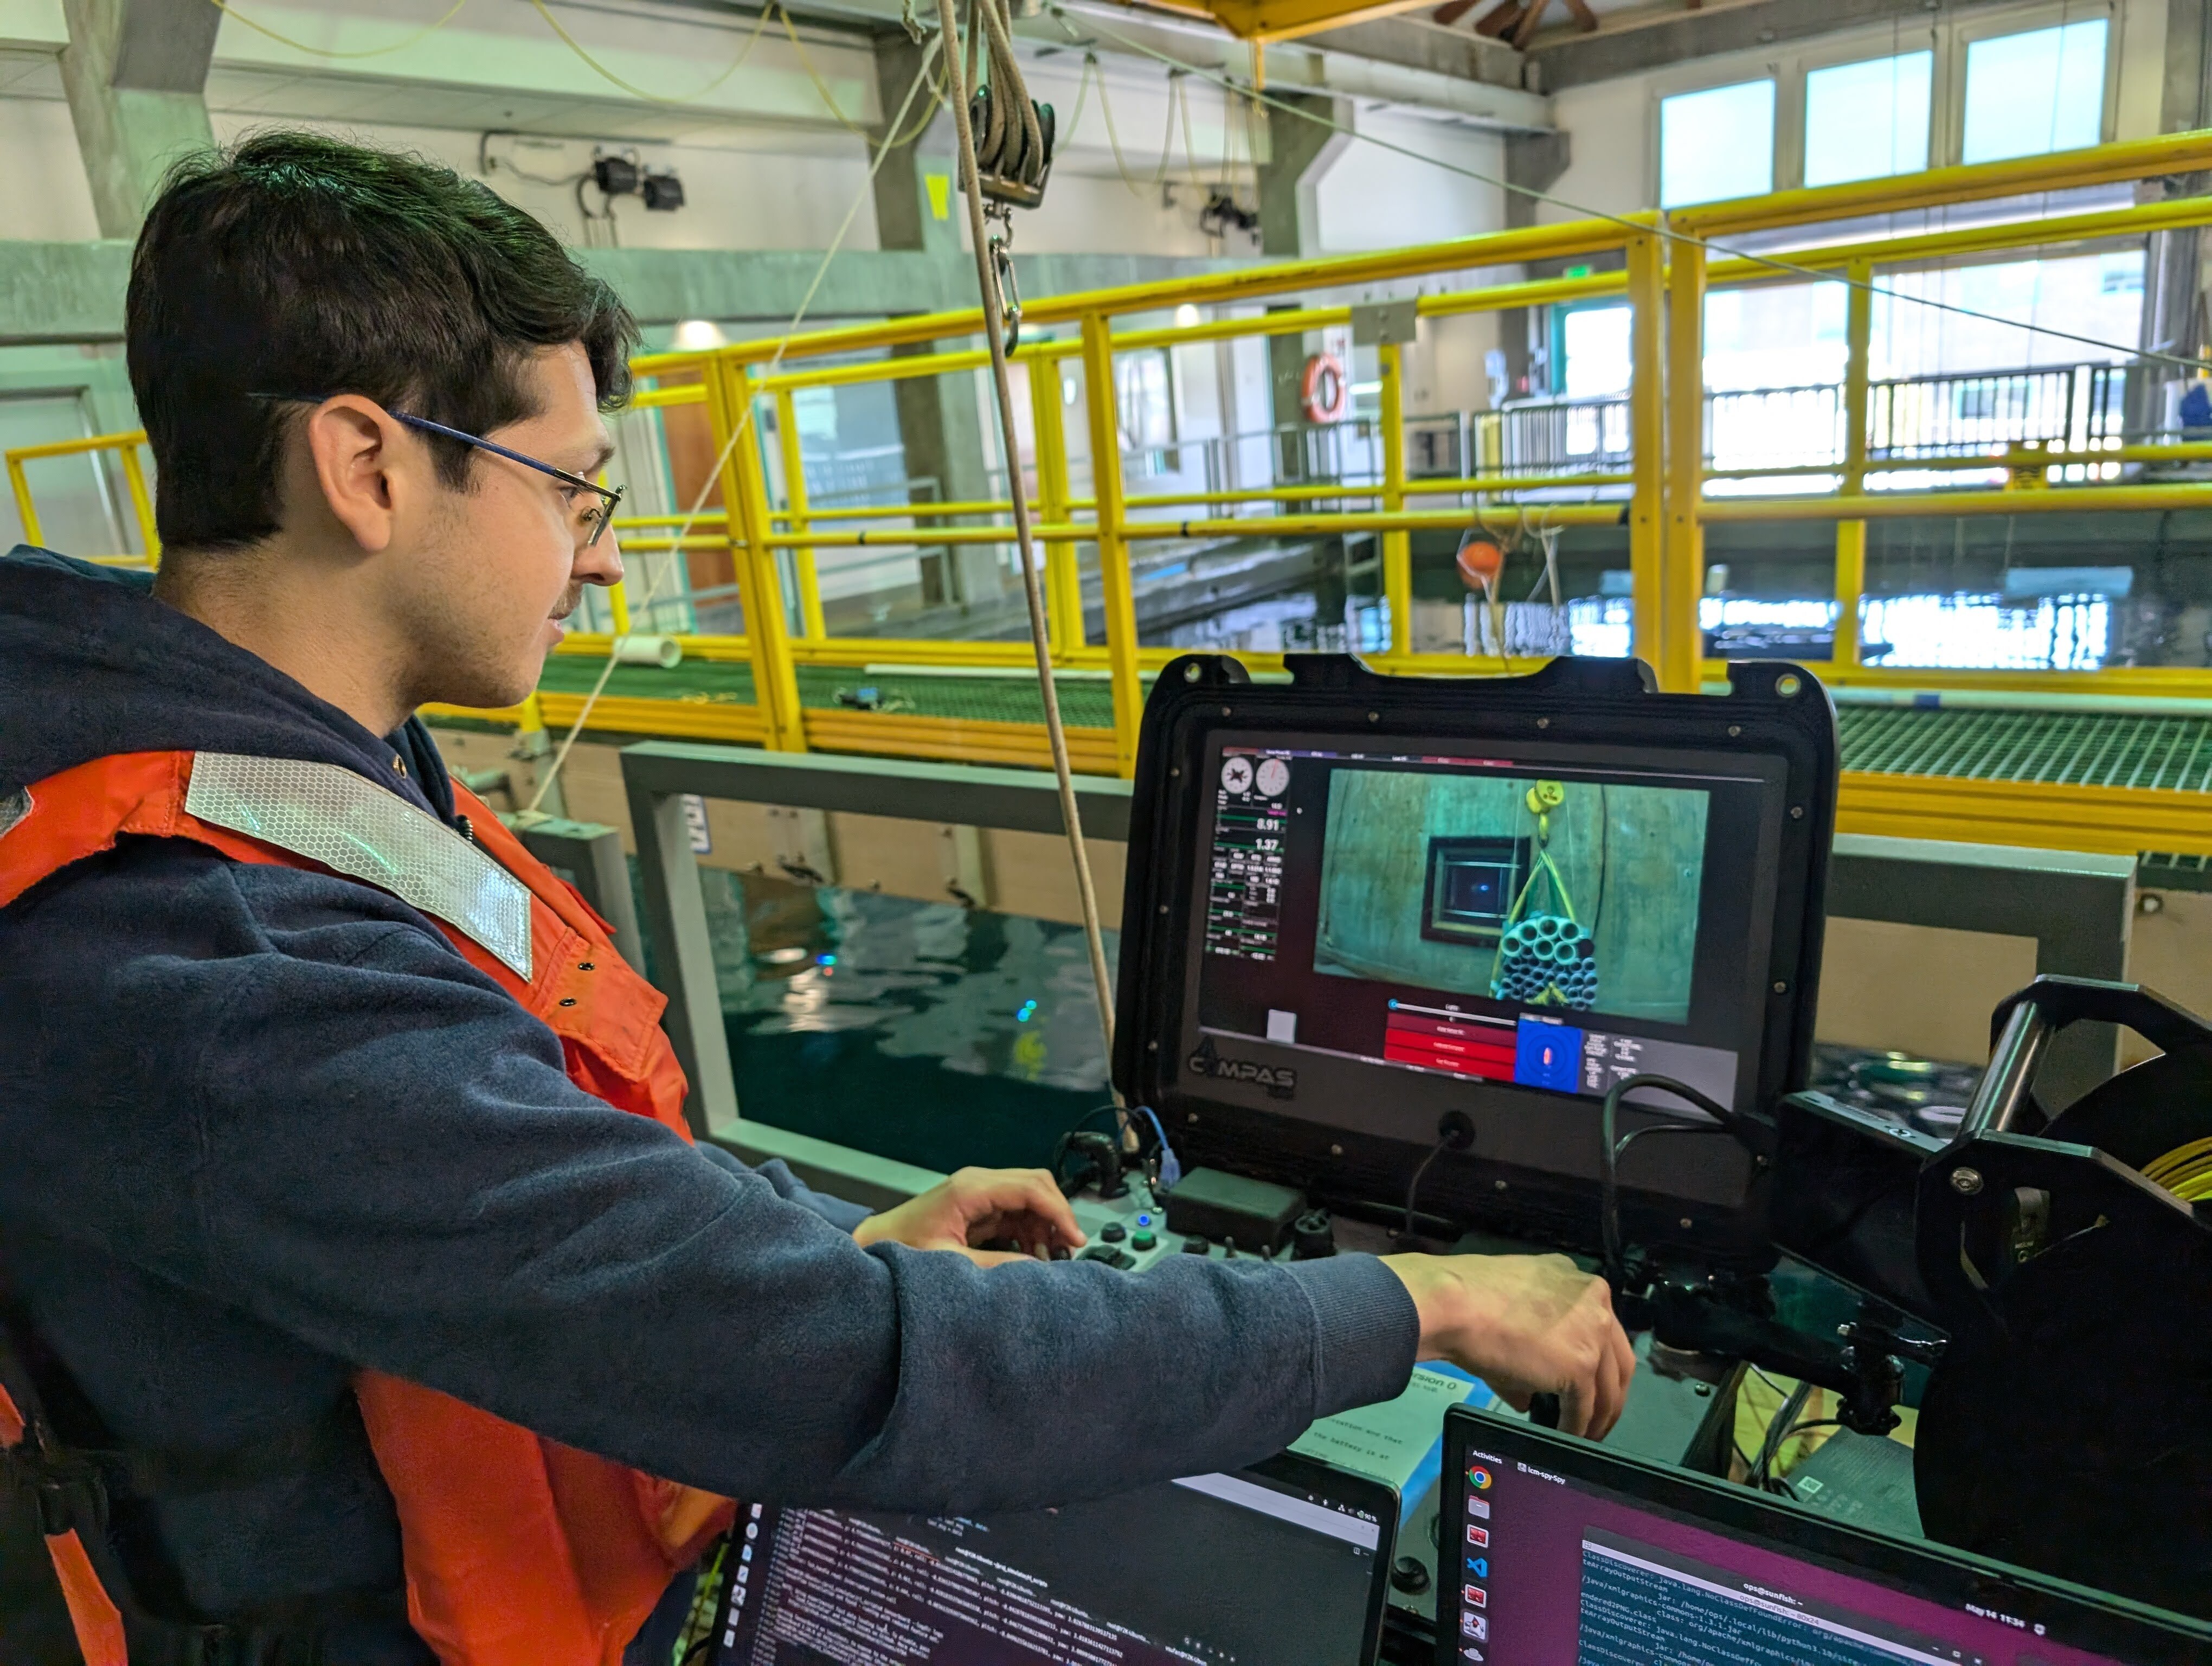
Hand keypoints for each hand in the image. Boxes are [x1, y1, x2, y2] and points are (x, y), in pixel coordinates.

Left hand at [853, 1167, 1086, 1260]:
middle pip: (1036, 1183)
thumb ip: (997, 1263)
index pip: (1031, 1188)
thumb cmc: (904, 1250)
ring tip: (1047, 1257)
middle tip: (1067, 1248)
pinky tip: (1030, 1253)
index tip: (1075, 1240)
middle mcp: (979, 1181)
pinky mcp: (979, 1204)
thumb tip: (1039, 1267)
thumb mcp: (952, 1262)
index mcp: (971, 1188)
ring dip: (1045, 1223)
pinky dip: (1030, 1228)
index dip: (1059, 1212)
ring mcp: (979, 1190)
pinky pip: (1017, 1209)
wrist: (876, 1244)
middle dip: (1057, 1214)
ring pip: (1030, 1195)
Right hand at [1381, 1252, 1635, 1439]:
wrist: (1455, 1305)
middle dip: (1611, 1393)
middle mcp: (1596, 1301)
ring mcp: (1592, 1333)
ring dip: (1599, 1415)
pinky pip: (1586, 1406)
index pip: (1603, 1328)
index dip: (1598, 1360)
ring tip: (1586, 1434)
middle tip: (1597, 1416)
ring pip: (1610, 1386)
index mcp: (1579, 1282)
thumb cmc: (1471, 1299)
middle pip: (1618, 1359)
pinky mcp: (1580, 1366)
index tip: (1590, 1381)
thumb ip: (1533, 1345)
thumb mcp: (1513, 1309)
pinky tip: (1566, 1434)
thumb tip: (1529, 1394)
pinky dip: (1578, 1425)